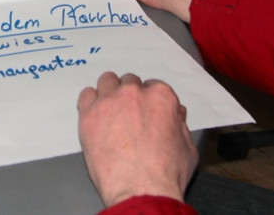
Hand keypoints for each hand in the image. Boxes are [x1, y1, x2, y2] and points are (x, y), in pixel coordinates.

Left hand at [77, 72, 197, 206]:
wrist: (141, 190)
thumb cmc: (164, 175)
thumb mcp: (187, 148)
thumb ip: (180, 125)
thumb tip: (176, 116)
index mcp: (160, 97)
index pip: (152, 86)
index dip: (148, 101)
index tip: (144, 112)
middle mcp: (134, 93)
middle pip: (129, 82)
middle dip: (129, 97)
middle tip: (128, 116)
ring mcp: (110, 101)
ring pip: (107, 82)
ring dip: (109, 93)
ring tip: (110, 112)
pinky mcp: (89, 114)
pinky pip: (86, 95)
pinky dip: (90, 103)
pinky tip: (95, 116)